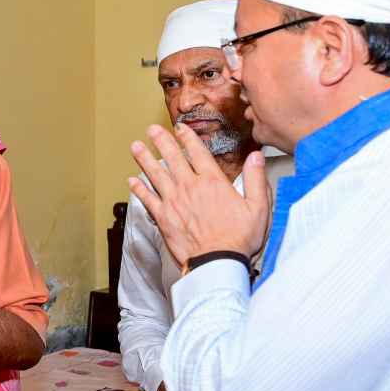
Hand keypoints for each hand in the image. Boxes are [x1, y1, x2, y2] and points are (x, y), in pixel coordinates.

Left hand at [128, 123, 269, 265]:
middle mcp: (190, 187)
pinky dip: (138, 189)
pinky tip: (131, 181)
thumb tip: (256, 156)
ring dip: (144, 159)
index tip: (180, 127)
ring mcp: (174, 202)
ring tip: (135, 147)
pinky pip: (147, 199)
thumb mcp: (258, 207)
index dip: (188, 137)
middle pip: (172, 158)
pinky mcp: (163, 218)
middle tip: (151, 129)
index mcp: (213, 182)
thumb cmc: (239, 239)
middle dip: (161, 140)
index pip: (198, 152)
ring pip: (155, 174)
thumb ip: (256, 179)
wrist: (217, 263)